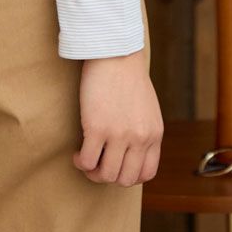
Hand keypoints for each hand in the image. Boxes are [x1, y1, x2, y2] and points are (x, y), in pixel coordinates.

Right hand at [72, 47, 162, 185]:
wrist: (114, 52)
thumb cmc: (127, 75)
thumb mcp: (147, 108)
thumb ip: (144, 130)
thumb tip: (131, 149)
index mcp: (153, 134)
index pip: (146, 173)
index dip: (129, 175)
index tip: (116, 166)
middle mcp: (140, 138)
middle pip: (125, 179)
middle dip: (109, 176)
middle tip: (97, 165)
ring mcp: (119, 135)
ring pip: (106, 175)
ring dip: (93, 172)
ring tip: (86, 160)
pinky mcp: (97, 128)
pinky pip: (88, 161)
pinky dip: (81, 162)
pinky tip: (77, 153)